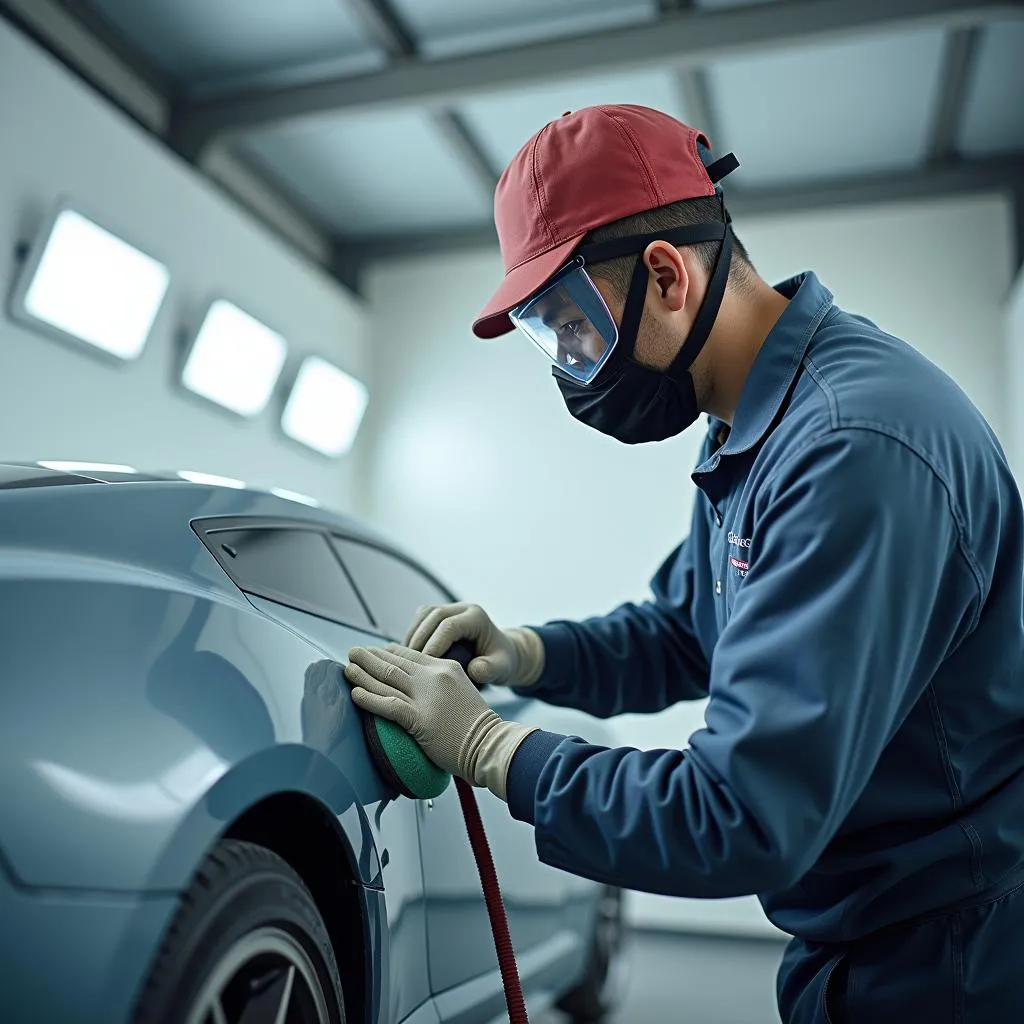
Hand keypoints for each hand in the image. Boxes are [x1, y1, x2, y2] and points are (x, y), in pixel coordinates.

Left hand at [344, 644, 535, 798]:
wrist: (490, 743)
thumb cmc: (477, 724)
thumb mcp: (462, 689)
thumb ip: (442, 683)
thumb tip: (421, 686)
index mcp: (446, 667)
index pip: (410, 654)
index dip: (388, 652)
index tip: (374, 650)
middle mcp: (434, 677)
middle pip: (395, 663)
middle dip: (370, 657)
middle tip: (353, 652)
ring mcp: (426, 697)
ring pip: (387, 679)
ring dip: (363, 672)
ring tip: (348, 667)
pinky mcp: (419, 719)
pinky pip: (388, 705)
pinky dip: (369, 698)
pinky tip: (355, 693)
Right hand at [403, 602, 544, 687]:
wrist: (500, 652)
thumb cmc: (500, 661)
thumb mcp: (502, 668)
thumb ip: (490, 670)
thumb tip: (474, 670)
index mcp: (477, 617)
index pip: (450, 625)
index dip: (434, 644)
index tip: (425, 665)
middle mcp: (463, 608)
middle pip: (433, 616)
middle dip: (419, 640)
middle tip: (411, 663)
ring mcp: (451, 608)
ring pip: (423, 614)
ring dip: (412, 635)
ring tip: (407, 659)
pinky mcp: (440, 614)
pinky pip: (420, 619)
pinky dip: (412, 634)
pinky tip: (409, 654)